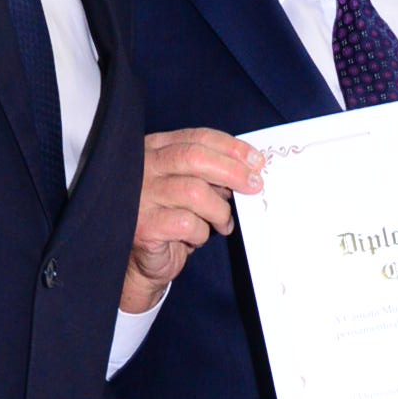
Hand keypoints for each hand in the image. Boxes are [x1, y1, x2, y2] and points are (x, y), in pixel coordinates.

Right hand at [123, 128, 264, 309]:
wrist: (143, 261)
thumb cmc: (171, 218)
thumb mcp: (189, 187)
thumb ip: (209, 174)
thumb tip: (247, 172)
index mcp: (155, 149)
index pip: (197, 137)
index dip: (230, 147)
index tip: (256, 161)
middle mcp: (143, 167)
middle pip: (194, 157)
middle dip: (232, 171)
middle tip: (254, 186)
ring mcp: (141, 196)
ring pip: (194, 192)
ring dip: (219, 210)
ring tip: (224, 223)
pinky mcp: (144, 225)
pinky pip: (187, 224)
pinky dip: (201, 233)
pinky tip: (198, 238)